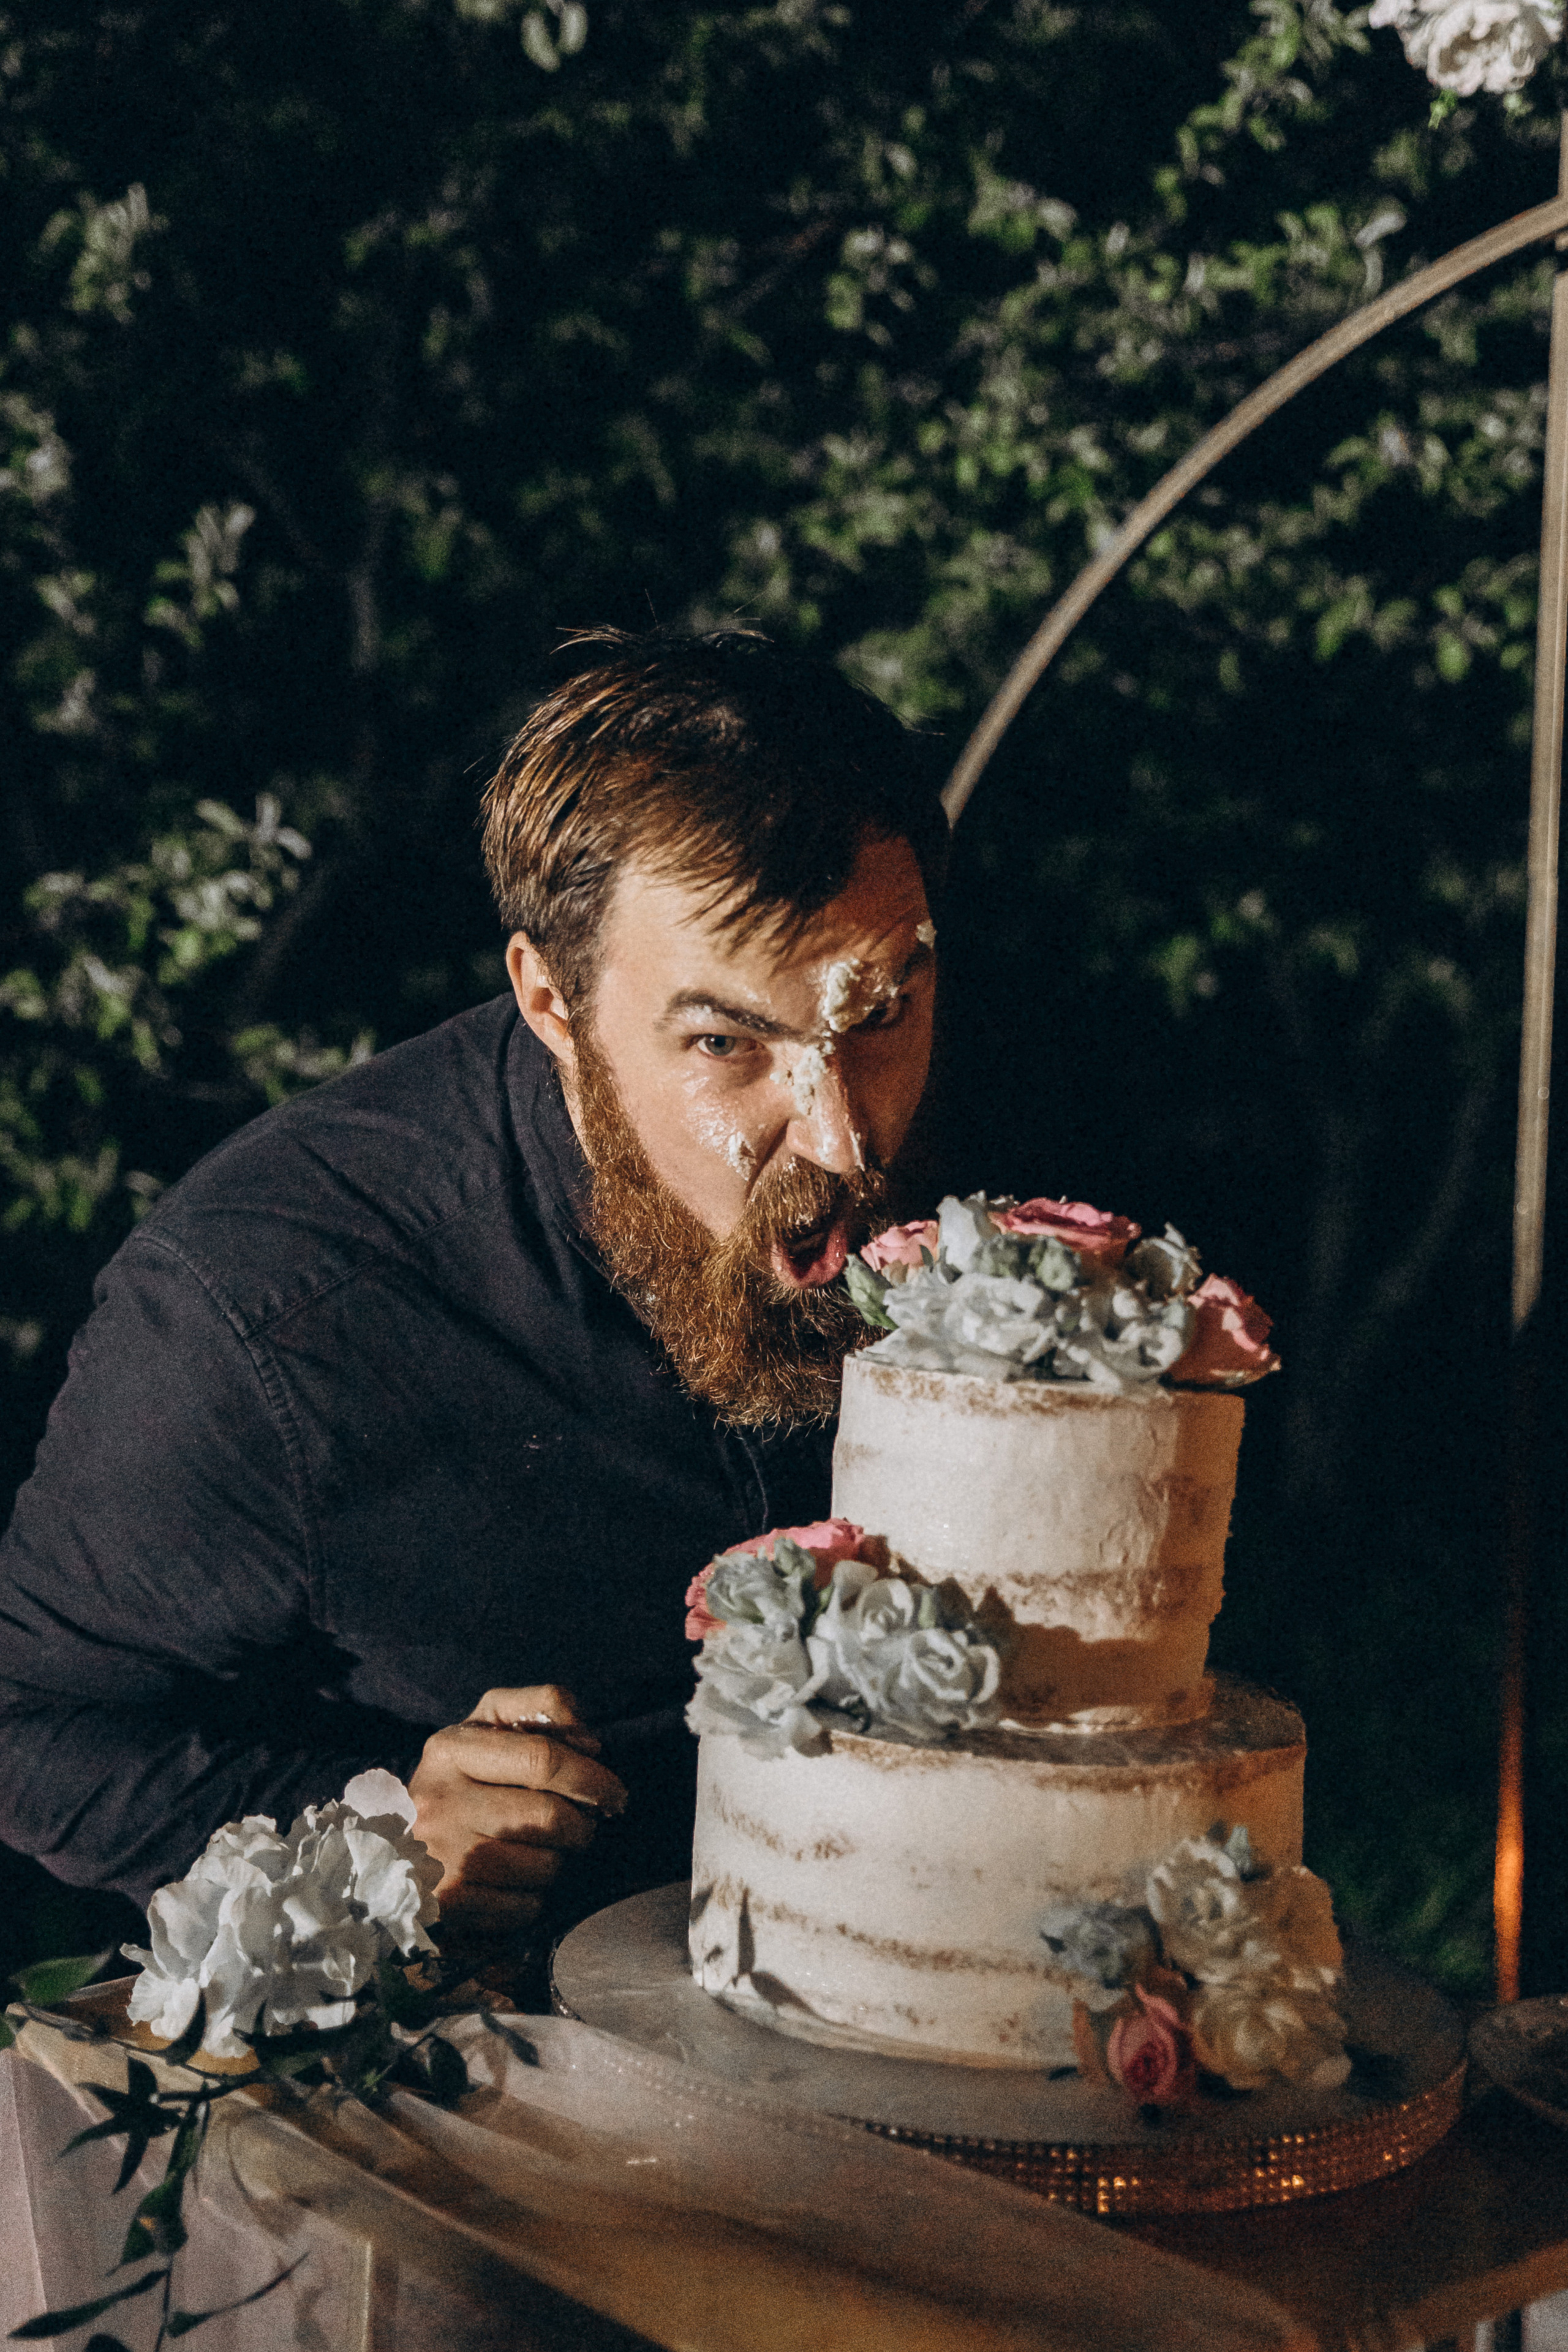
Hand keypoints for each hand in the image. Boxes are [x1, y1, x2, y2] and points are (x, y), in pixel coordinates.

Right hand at [408, 1684, 626, 1935]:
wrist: (397, 1843)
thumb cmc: (467, 1776)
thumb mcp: (491, 1725)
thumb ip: (542, 1708)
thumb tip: (590, 1743)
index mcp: (452, 1748)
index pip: (541, 1758)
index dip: (592, 1777)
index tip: (614, 1793)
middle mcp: (440, 1801)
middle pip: (550, 1818)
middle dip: (582, 1826)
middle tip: (582, 1826)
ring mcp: (441, 1856)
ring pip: (544, 1867)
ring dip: (559, 1861)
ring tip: (540, 1849)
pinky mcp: (448, 1904)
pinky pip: (526, 1907)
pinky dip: (535, 1897)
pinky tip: (516, 1881)